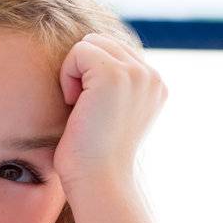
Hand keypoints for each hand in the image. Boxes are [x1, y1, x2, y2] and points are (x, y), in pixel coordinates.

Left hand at [54, 33, 167, 193]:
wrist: (98, 180)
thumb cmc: (94, 155)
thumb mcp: (111, 114)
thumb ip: (113, 86)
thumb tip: (90, 63)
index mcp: (155, 85)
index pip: (113, 51)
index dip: (92, 76)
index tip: (94, 112)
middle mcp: (152, 76)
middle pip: (101, 42)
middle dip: (83, 70)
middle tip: (84, 109)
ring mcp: (136, 73)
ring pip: (90, 44)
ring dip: (75, 73)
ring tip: (81, 107)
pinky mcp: (114, 74)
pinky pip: (79, 51)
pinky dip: (67, 76)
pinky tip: (75, 105)